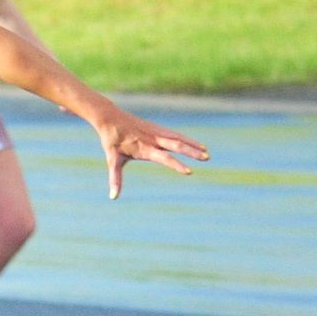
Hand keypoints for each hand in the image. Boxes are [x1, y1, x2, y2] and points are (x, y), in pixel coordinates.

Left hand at [93, 106, 207, 197]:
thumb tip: (112, 197)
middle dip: (191, 152)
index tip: (189, 171)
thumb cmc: (111, 140)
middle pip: (176, 145)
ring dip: (193, 145)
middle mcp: (153, 139)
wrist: (110, 118)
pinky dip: (187, 139)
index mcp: (144, 148)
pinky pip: (175, 134)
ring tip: (206, 153)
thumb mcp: (112, 160)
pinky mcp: (157, 128)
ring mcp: (156, 132)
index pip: (164, 158)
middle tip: (206, 158)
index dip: (177, 165)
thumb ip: (115, 178)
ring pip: (178, 138)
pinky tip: (196, 144)